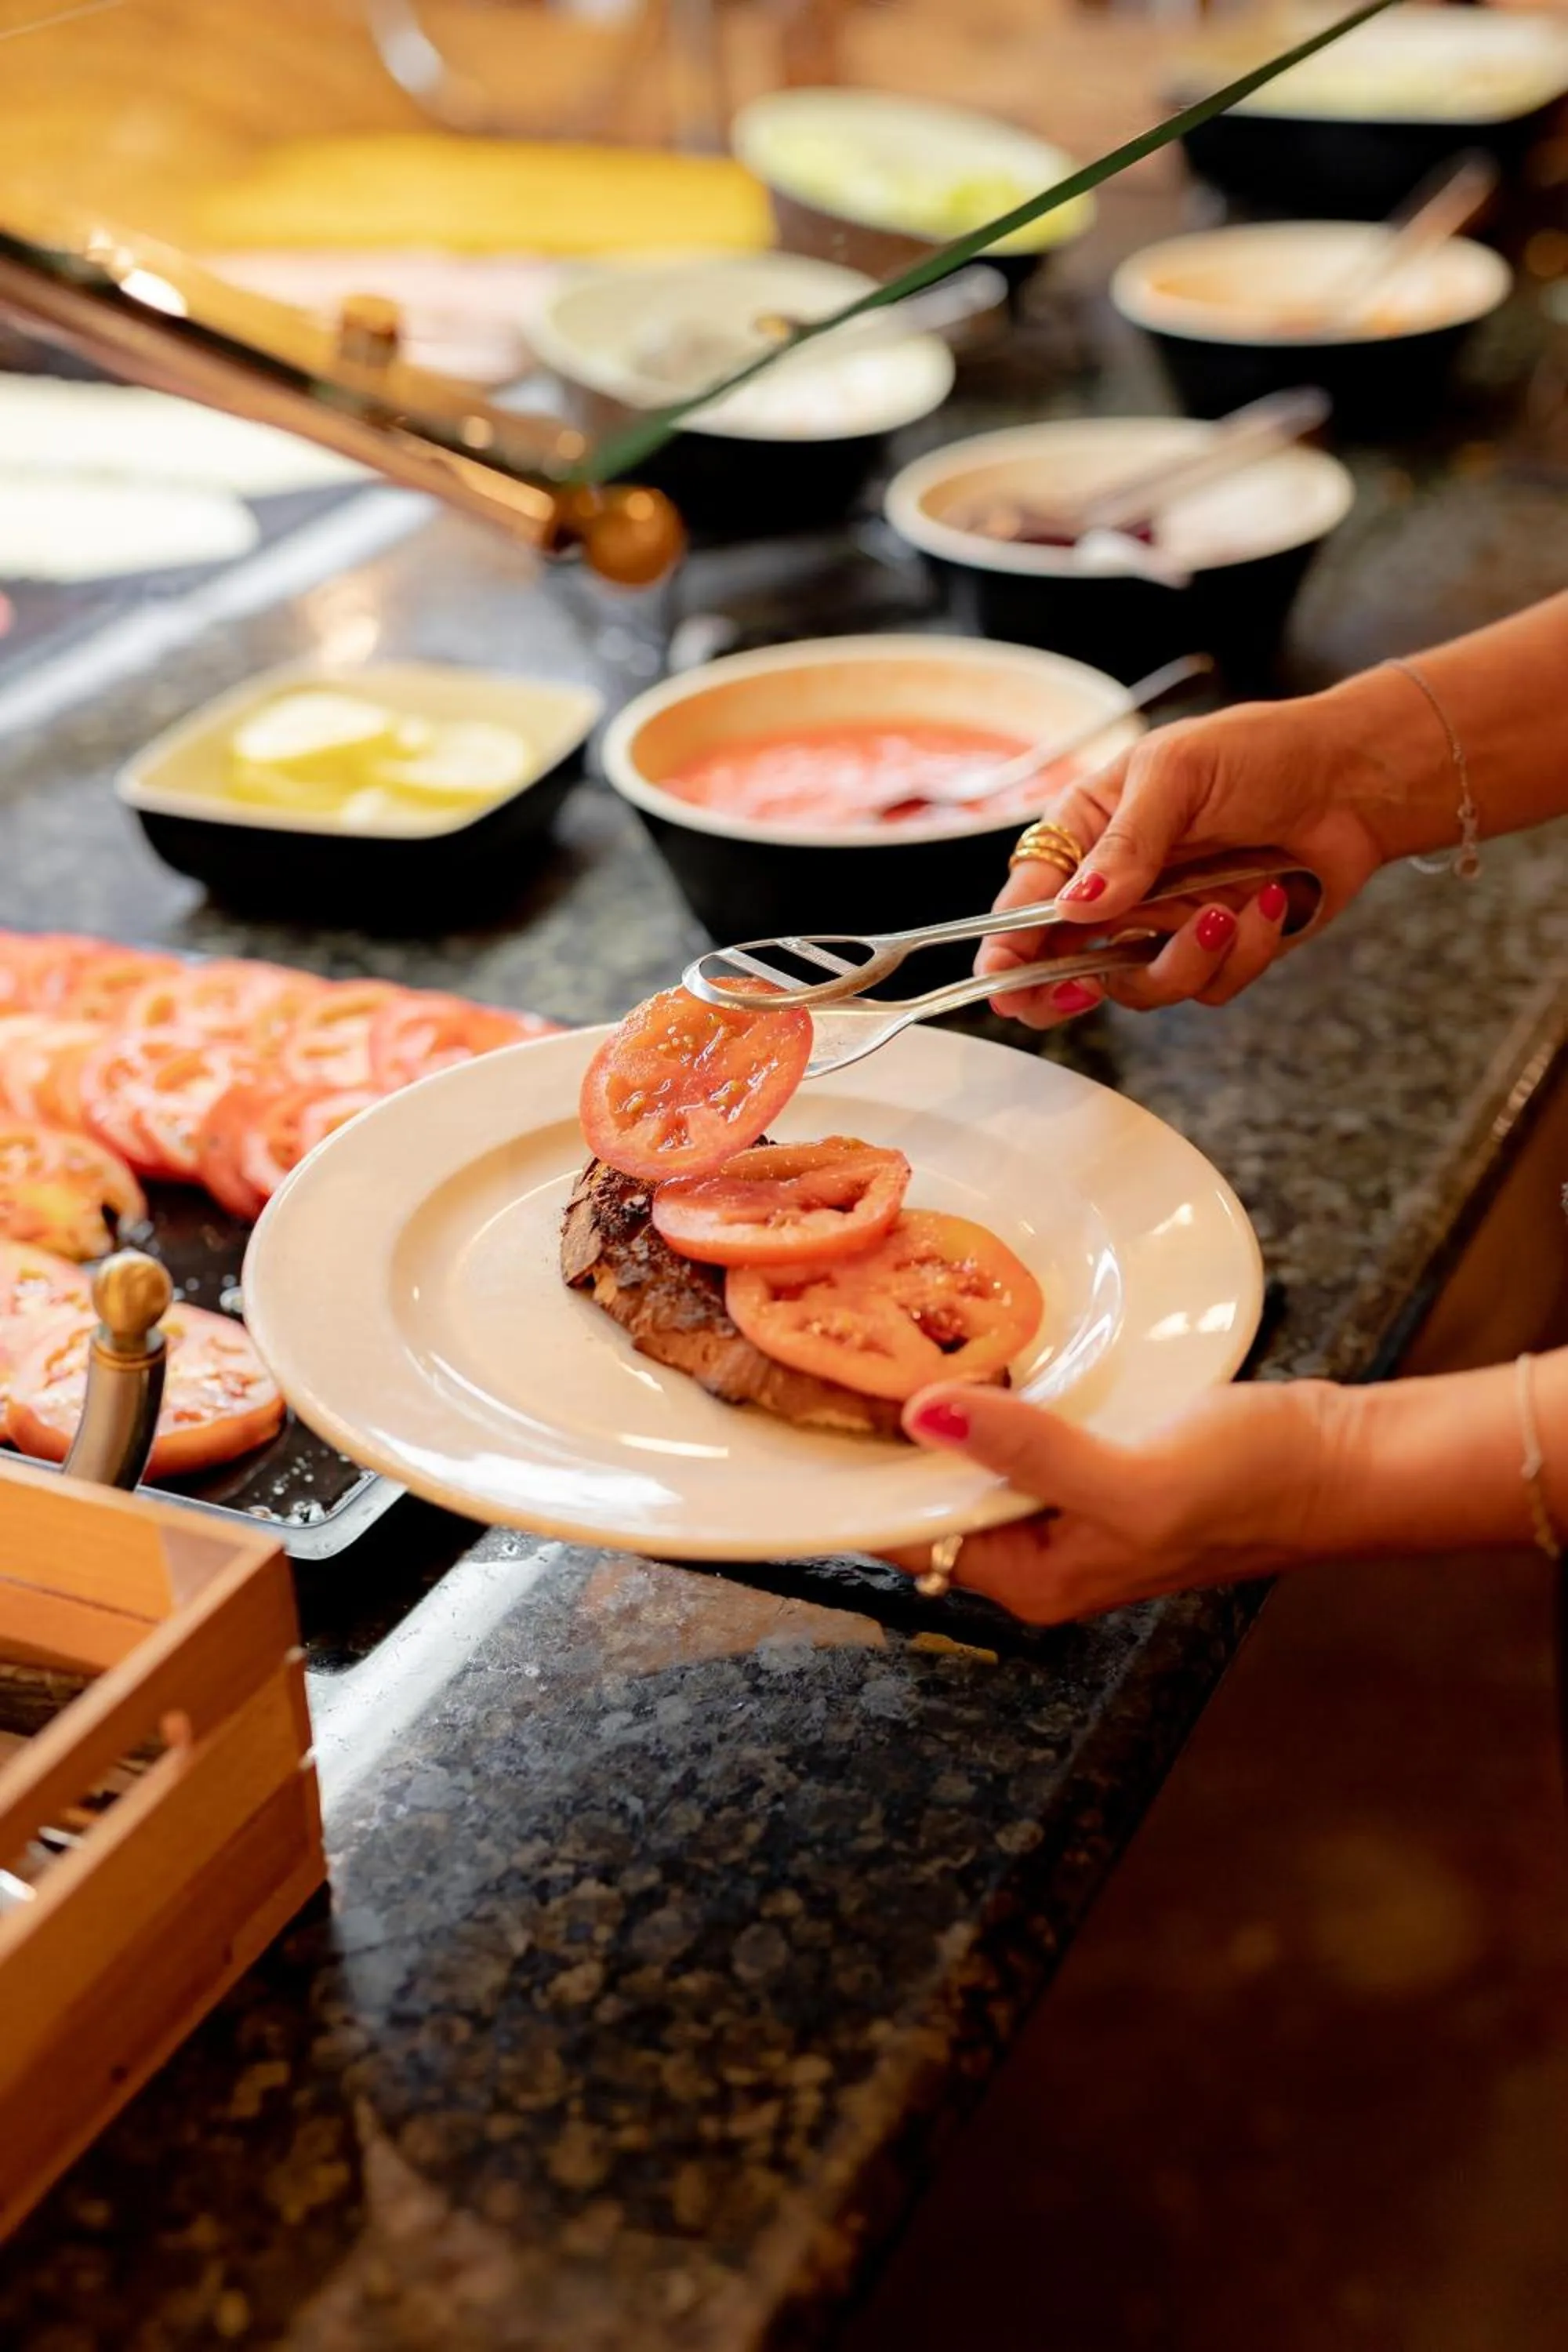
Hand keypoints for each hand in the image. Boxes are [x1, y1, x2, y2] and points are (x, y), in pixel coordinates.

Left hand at [884, 1376, 1345, 1624]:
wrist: (1338, 1460)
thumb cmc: (1251, 1486)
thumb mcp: (1132, 1476)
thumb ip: (1028, 1452)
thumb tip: (924, 1416)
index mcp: (1038, 1580)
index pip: (911, 1534)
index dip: (857, 1475)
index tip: (812, 1399)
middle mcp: (1042, 1552)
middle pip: (933, 1494)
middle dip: (887, 1433)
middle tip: (839, 1343)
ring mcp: (1067, 1503)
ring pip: (972, 1455)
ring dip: (937, 1404)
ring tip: (880, 1332)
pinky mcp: (1093, 1457)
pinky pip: (1016, 1426)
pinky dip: (990, 1390)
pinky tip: (964, 1343)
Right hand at [979, 691, 1388, 1028]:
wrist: (1352, 781)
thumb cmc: (1260, 754)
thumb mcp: (1178, 775)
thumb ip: (1125, 844)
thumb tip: (1073, 907)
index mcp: (1088, 834)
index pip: (1027, 901)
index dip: (1008, 946)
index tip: (1004, 976)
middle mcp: (1118, 890)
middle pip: (1062, 966)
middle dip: (1069, 987)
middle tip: (1083, 988)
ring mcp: (1165, 925)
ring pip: (1141, 988)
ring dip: (1186, 958)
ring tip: (1226, 908)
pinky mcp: (1217, 952)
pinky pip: (1210, 987)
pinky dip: (1244, 949)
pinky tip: (1272, 899)